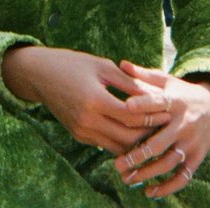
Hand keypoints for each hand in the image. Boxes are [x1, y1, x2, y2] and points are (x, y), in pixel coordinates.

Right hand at [2, 46, 165, 153]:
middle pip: (127, 136)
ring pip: (118, 146)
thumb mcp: (102, 66)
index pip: (132, 116)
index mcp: (95, 100)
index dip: (152, 115)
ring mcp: (82, 130)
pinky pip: (106, 144)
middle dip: (149, 133)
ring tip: (155, 132)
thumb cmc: (73, 64)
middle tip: (167, 126)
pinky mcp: (79, 135)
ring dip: (136, 142)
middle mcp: (87, 120)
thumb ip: (128, 82)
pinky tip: (135, 134)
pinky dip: (122, 141)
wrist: (40, 75)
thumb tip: (154, 94)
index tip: (169, 110)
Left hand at [114, 60, 209, 198]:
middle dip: (138, 155)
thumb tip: (121, 63)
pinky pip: (183, 177)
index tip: (125, 107)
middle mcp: (184, 124)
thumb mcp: (167, 81)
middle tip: (117, 164)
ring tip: (127, 179)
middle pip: (160, 142)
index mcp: (176, 102)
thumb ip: (144, 76)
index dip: (143, 104)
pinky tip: (150, 192)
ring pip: (169, 163)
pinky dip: (168, 187)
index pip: (158, 103)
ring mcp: (191, 143)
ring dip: (147, 173)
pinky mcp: (197, 157)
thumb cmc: (182, 93)